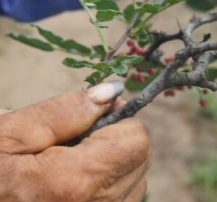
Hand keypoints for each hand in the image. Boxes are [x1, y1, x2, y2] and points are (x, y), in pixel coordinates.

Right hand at [0, 81, 149, 201]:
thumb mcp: (10, 135)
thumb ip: (64, 111)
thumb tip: (110, 91)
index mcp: (78, 182)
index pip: (135, 140)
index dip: (119, 118)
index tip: (97, 112)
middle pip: (139, 158)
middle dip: (116, 137)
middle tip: (79, 136)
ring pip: (134, 178)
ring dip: (113, 160)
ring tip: (72, 160)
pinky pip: (123, 198)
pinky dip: (108, 183)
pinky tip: (76, 181)